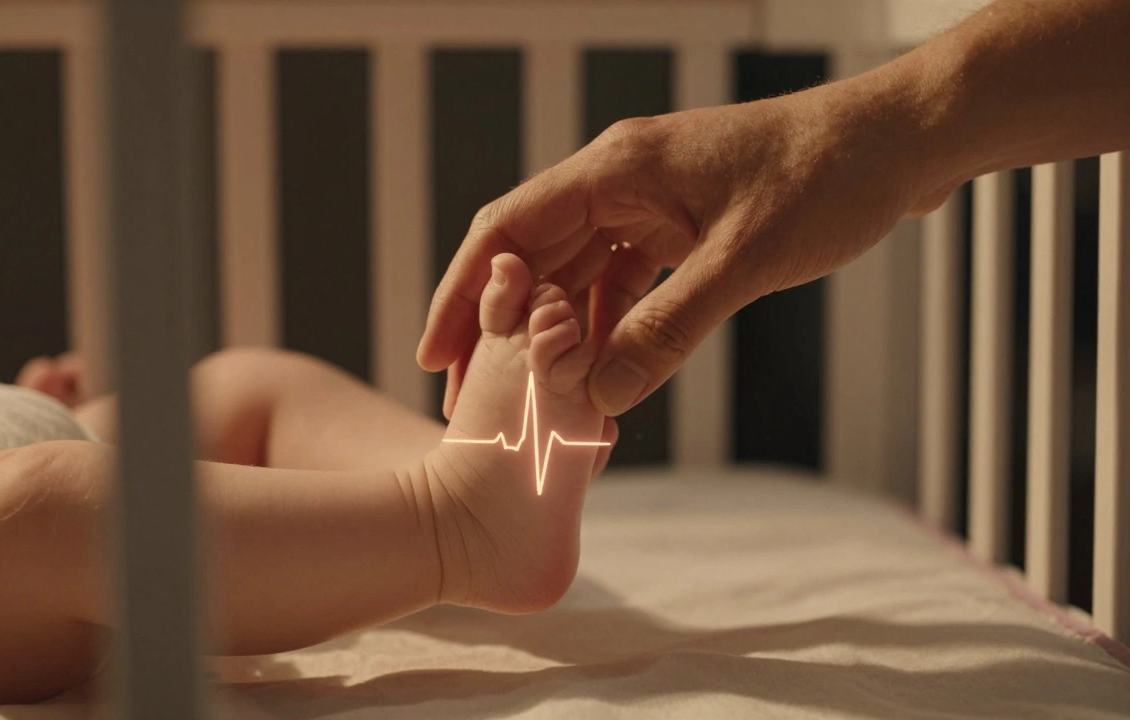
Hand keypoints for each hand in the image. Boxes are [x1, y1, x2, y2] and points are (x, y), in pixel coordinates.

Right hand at [419, 75, 950, 416]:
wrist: (897, 144)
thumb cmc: (827, 177)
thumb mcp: (746, 259)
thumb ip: (672, 327)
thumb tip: (604, 395)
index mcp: (616, 171)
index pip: (508, 230)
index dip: (463, 293)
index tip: (436, 354)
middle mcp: (619, 183)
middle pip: (530, 256)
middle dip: (497, 326)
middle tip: (468, 398)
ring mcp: (648, 204)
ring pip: (573, 272)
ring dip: (551, 333)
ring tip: (526, 397)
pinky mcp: (678, 227)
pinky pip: (620, 280)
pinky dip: (604, 326)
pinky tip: (598, 372)